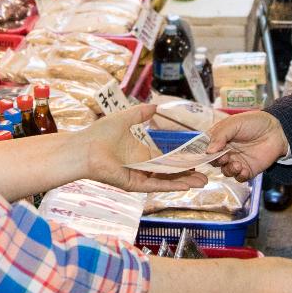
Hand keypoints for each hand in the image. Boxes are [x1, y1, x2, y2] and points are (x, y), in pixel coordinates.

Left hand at [78, 104, 207, 193]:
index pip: (167, 159)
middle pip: (171, 172)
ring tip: (203, 181)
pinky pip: (155, 186)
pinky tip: (186, 185)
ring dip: (185, 181)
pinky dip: (171, 185)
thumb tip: (154, 106)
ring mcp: (139, 177)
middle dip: (189, 174)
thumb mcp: (125, 118)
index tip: (199, 158)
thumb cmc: (99, 134)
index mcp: (141, 153)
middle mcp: (142, 167)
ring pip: (166, 181)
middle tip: (208, 175)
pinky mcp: (133, 185)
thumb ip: (140, 113)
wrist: (83, 148)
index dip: (183, 159)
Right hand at [205, 111, 288, 180]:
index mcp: (220, 138)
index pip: (206, 147)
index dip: (204, 152)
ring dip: (229, 170)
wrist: (277, 131)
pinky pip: (239, 178)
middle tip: (224, 157)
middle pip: (214, 161)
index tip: (205, 154)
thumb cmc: (255, 123)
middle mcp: (226, 151)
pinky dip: (239, 176)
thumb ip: (220, 135)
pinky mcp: (248, 170)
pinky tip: (244, 170)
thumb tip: (208, 151)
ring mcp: (237, 161)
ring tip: (237, 164)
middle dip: (216, 161)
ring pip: (225, 171)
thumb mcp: (234, 123)